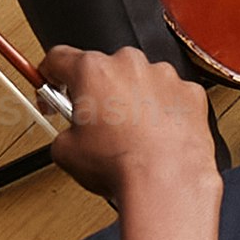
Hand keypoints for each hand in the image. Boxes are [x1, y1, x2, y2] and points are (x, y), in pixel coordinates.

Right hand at [38, 42, 219, 208]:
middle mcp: (130, 65)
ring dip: (132, 101)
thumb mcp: (66, 152)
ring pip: (140, 81)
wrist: (166, 182)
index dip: (50, 74)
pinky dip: (163, 112)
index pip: (60, 57)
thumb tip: (71, 137)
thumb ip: (63, 132)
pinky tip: (157, 137)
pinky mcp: (190, 93)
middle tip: (95, 123)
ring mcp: (164, 76)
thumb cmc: (121, 165)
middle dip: (97, 93)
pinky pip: (170, 96)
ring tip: (131, 136)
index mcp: (94, 71)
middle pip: (104, 70)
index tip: (51, 87)